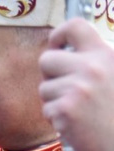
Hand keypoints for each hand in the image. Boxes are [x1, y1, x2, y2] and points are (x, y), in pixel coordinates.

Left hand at [39, 18, 113, 150]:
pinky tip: (75, 123)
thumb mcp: (112, 75)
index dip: (58, 36)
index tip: (56, 47)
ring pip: (44, 88)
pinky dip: (57, 119)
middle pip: (46, 59)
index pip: (75, 26)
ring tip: (77, 110)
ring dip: (54, 100)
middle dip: (50, 76)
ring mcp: (78, 88)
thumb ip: (92, 62)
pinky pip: (47, 109)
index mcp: (105, 54)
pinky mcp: (66, 109)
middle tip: (65, 89)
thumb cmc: (113, 112)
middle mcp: (92, 67)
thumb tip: (62, 50)